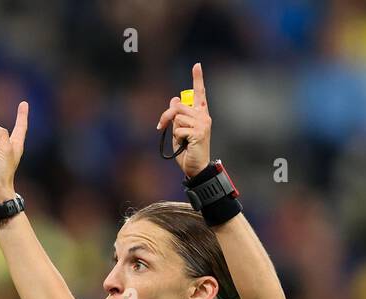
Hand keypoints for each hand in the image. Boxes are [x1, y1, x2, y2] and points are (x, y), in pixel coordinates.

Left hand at [156, 62, 211, 178]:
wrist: (196, 167)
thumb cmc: (187, 150)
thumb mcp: (178, 131)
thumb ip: (176, 116)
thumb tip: (174, 99)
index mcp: (200, 114)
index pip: (199, 93)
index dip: (198, 79)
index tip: (197, 65)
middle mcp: (203, 116)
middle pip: (178, 107)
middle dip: (166, 117)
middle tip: (162, 127)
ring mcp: (203, 124)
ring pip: (178, 118)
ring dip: (174, 131)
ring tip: (182, 141)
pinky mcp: (200, 132)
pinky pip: (179, 130)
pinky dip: (177, 138)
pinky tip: (185, 145)